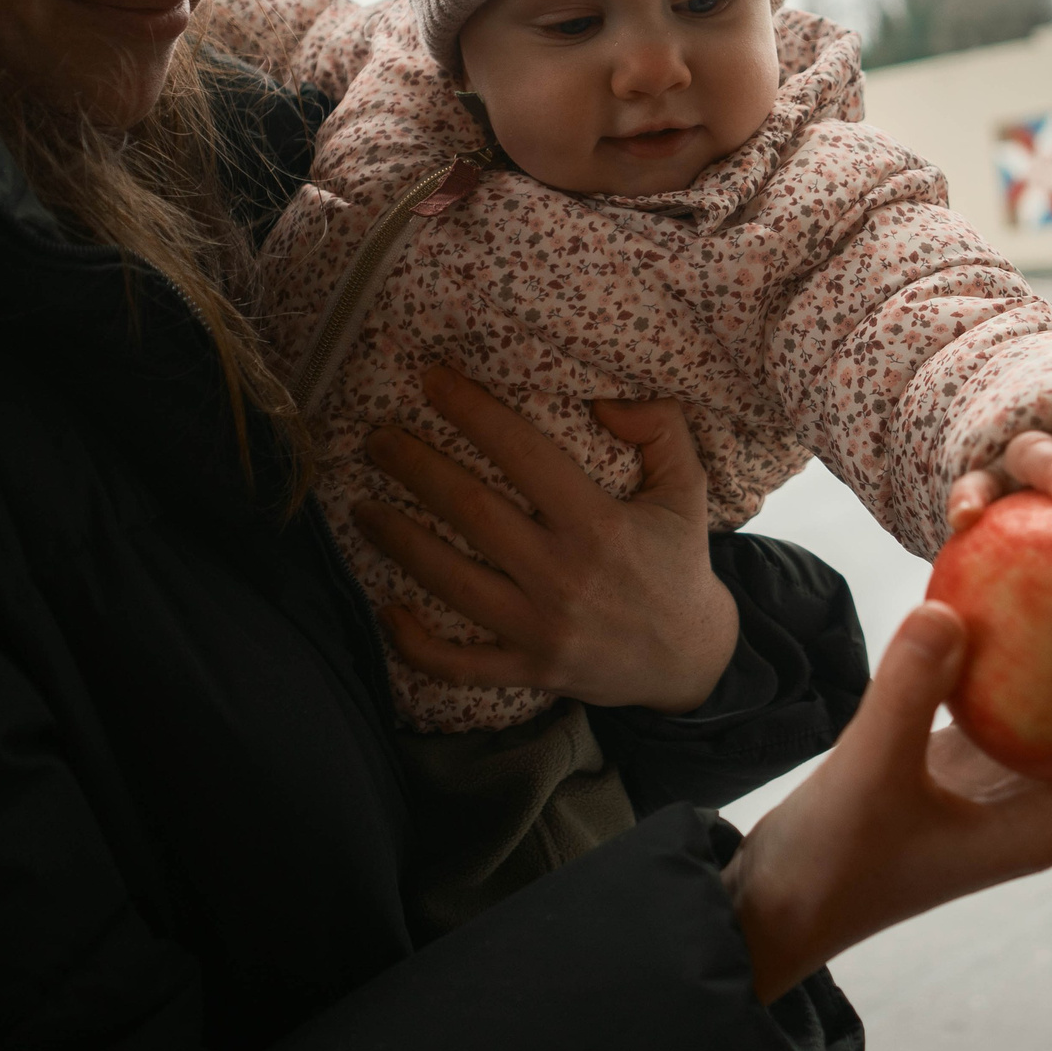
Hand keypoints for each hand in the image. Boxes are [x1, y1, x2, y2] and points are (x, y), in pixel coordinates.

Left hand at [352, 363, 740, 713]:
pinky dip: (416, 644)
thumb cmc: (679, 561)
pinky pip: (460, 663)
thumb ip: (660, 429)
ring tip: (361, 508)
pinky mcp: (529, 670)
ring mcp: (542, 629)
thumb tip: (604, 399)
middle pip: (471, 512)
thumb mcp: (688, 487)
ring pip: (452, 582)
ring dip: (399, 542)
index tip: (433, 381)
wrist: (690, 659)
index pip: (523, 455)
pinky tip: (385, 610)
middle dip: (416, 469)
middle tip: (378, 439)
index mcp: (599, 525)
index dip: (473, 412)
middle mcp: (564, 575)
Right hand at [724, 599, 1051, 1002]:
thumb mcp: (868, 772)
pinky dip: (1032, 651)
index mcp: (1043, 826)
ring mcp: (998, 789)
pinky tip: (1025, 594)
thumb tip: (950, 605)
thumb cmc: (830, 862)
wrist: (773, 908)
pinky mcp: (958, 768)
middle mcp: (1034, 808)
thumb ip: (906, 692)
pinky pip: (1015, 699)